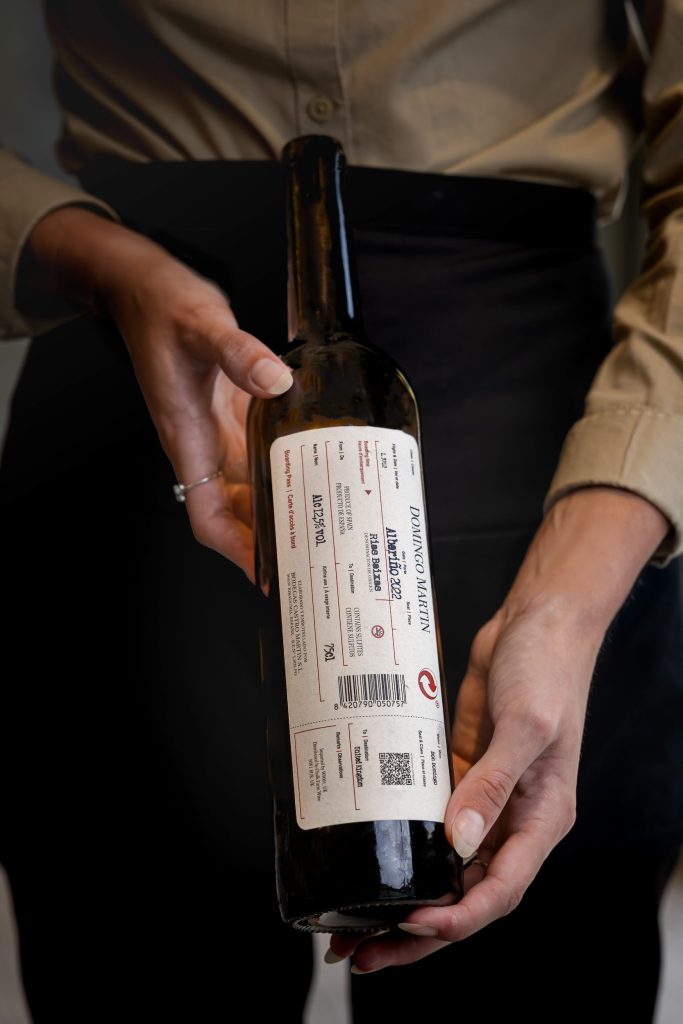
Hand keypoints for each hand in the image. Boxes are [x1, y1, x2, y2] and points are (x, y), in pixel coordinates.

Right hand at [22, 207, 294, 582]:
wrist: (147, 285)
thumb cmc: (161, 308)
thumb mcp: (201, 325)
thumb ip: (239, 352)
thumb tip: (277, 380)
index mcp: (188, 439)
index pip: (209, 516)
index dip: (238, 550)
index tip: (269, 575)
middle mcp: (205, 444)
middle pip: (239, 512)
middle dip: (271, 539)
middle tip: (316, 558)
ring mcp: (220, 430)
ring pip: (254, 485)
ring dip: (283, 506)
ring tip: (325, 526)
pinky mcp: (236, 410)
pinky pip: (264, 451)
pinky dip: (287, 466)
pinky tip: (317, 468)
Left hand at [329, 486, 669, 971]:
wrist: (536, 622)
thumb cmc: (548, 670)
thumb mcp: (527, 726)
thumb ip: (493, 785)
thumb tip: (458, 842)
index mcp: (542, 819)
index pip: (500, 889)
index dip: (456, 917)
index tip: (412, 926)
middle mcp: (513, 819)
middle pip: (465, 893)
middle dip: (417, 931)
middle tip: (365, 953)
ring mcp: (484, 799)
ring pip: (442, 865)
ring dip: (405, 894)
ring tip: (355, 921)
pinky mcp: (460, 774)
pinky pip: (428, 821)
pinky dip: (402, 844)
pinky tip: (369, 855)